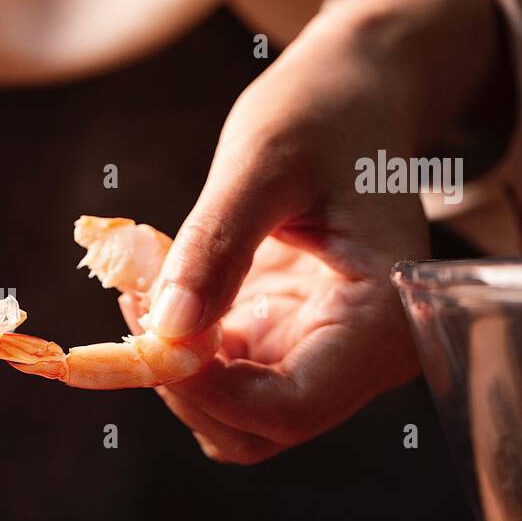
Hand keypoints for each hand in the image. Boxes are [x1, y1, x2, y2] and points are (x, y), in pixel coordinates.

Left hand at [137, 0, 509, 462]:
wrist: (354, 92)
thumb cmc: (328, 111)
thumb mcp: (264, 160)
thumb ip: (216, 244)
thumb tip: (168, 330)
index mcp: (384, 320)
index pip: (290, 408)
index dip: (207, 391)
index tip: (150, 333)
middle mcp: (363, 357)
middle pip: (255, 427)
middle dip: (182, 383)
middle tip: (137, 305)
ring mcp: (324, 354)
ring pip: (231, 415)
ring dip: (173, 371)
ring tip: (146, 290)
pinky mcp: (288, 340)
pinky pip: (222, 378)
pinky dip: (179, 350)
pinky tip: (161, 291)